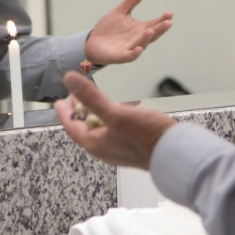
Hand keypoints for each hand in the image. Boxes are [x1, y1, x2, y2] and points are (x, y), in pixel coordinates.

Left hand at [56, 71, 175, 168]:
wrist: (175, 154)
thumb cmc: (147, 137)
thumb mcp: (116, 113)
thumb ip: (92, 97)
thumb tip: (70, 80)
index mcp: (95, 143)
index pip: (72, 125)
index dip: (64, 111)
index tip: (59, 101)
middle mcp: (105, 148)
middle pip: (85, 127)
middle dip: (80, 110)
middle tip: (76, 96)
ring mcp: (119, 148)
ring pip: (101, 128)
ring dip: (97, 112)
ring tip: (98, 99)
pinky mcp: (132, 145)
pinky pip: (115, 129)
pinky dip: (112, 117)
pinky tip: (121, 109)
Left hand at [84, 0, 173, 64]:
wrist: (92, 42)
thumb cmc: (109, 28)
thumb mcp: (121, 11)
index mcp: (140, 29)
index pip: (155, 23)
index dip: (162, 19)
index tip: (170, 13)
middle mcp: (138, 39)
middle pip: (152, 34)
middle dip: (160, 29)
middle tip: (169, 22)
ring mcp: (130, 48)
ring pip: (141, 44)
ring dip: (146, 38)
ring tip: (151, 30)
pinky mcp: (120, 56)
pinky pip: (129, 56)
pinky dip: (134, 53)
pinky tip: (138, 49)